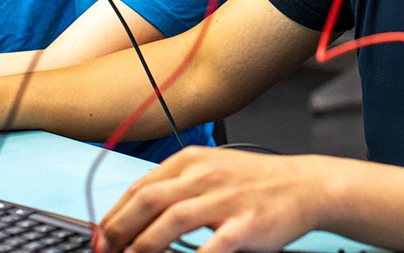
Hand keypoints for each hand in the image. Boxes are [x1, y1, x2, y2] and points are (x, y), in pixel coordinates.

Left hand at [97, 146, 332, 252]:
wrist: (303, 185)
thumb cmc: (255, 182)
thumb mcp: (213, 169)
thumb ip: (178, 186)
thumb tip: (136, 211)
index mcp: (193, 160)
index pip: (140, 186)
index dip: (113, 215)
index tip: (100, 238)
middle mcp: (206, 174)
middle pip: (148, 200)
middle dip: (118, 231)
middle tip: (105, 252)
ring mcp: (225, 198)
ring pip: (170, 221)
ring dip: (142, 246)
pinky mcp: (244, 224)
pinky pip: (209, 246)